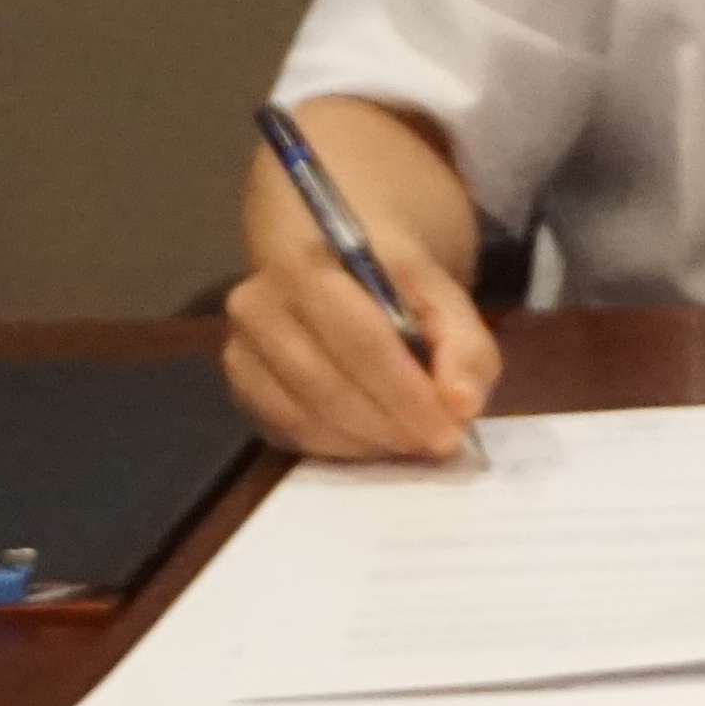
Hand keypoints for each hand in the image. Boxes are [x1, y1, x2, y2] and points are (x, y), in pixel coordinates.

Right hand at [221, 221, 500, 463]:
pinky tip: (373, 442)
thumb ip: (464, 344)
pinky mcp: (241, 385)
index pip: (361, 345)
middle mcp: (258, 306)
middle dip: (389, 426)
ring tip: (411, 444)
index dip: (408, 396)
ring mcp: (240, 349)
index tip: (450, 434)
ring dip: (365, 443)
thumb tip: (464, 406)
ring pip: (303, 418)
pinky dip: (336, 447)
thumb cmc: (391, 277)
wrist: (333, 258)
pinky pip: (286, 432)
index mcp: (306, 267)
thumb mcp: (440, 292)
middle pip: (327, 386)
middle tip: (436, 445)